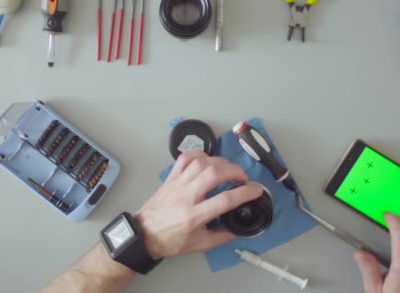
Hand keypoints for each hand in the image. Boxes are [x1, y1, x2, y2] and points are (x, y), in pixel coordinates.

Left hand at [134, 151, 263, 258]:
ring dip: (220, 162)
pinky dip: (200, 155)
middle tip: (242, 178)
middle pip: (214, 173)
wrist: (144, 235)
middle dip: (234, 171)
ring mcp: (177, 184)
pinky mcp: (171, 178)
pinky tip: (208, 160)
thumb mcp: (199, 245)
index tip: (256, 190)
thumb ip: (222, 236)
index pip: (224, 200)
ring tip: (228, 170)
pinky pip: (186, 158)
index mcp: (193, 217)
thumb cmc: (170, 240)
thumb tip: (239, 228)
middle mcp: (186, 197)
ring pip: (201, 162)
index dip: (244, 193)